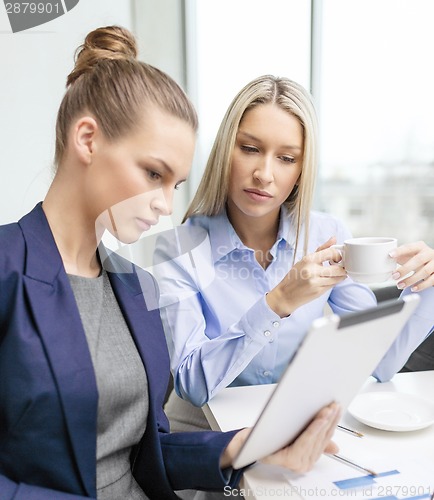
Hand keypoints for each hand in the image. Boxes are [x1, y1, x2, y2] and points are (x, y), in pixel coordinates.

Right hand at [221, 403, 340, 472]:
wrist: (251, 449)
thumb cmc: (254, 443)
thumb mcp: (258, 436)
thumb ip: (269, 433)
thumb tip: (267, 429)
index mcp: (289, 460)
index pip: (306, 441)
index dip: (316, 427)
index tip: (323, 415)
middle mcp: (300, 463)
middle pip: (318, 439)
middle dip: (327, 421)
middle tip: (332, 406)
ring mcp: (307, 461)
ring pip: (324, 439)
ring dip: (331, 422)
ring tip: (335, 408)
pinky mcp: (311, 456)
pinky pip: (324, 441)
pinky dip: (330, 428)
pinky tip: (334, 419)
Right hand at [266, 237, 346, 316]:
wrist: (285, 295)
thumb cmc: (294, 276)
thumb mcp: (305, 260)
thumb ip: (322, 249)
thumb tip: (334, 239)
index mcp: (308, 260)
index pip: (331, 252)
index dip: (338, 255)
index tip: (337, 258)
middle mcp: (312, 270)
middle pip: (338, 268)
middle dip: (343, 268)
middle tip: (340, 267)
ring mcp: (316, 282)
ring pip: (338, 278)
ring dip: (340, 276)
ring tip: (336, 274)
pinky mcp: (319, 291)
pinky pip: (333, 285)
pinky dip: (334, 282)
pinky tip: (329, 280)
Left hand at [389, 241, 433, 290]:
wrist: (432, 264)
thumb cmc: (417, 259)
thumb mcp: (408, 255)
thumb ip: (398, 257)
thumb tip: (384, 261)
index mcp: (419, 247)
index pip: (409, 247)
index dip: (399, 251)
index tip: (390, 255)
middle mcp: (429, 253)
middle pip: (418, 260)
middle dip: (405, 269)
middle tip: (394, 276)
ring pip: (424, 271)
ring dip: (410, 280)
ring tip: (400, 285)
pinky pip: (431, 280)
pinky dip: (421, 285)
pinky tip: (413, 288)